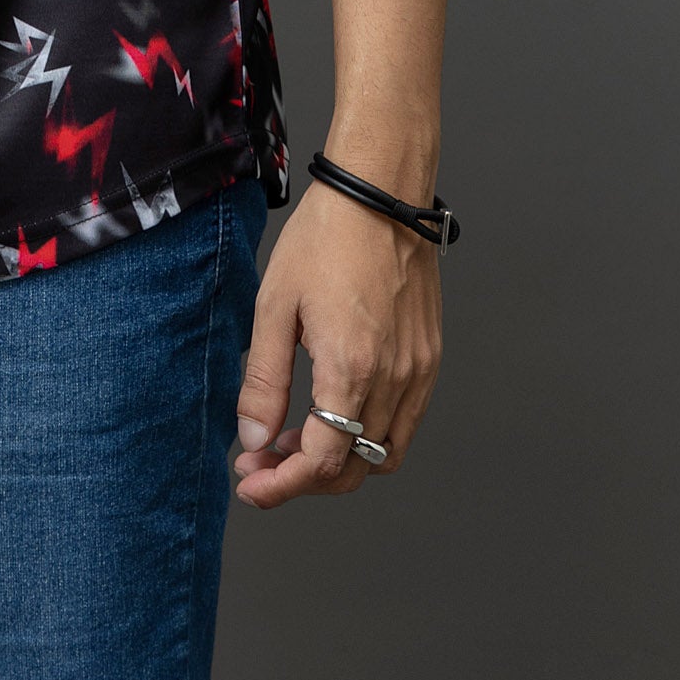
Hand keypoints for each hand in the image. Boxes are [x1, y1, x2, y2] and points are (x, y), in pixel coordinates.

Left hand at [231, 175, 442, 508]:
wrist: (380, 195)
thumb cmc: (325, 239)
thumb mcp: (275, 305)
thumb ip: (264, 381)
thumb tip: (255, 441)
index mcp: (352, 367)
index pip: (322, 461)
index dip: (281, 484)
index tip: (250, 484)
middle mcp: (395, 379)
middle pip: (353, 468)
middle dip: (303, 478)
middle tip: (260, 463)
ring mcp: (419, 372)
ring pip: (382, 453)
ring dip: (337, 459)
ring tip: (292, 437)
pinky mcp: (429, 359)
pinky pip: (404, 424)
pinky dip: (368, 435)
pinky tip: (332, 411)